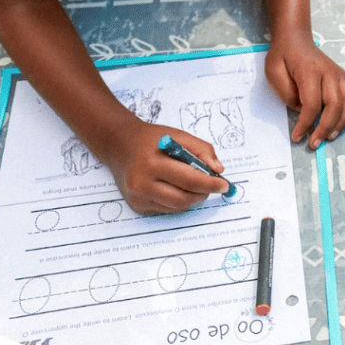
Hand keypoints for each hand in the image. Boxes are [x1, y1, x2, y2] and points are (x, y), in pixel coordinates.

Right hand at [101, 119, 229, 215]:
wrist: (120, 145)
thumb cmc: (152, 139)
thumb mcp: (178, 135)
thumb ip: (202, 149)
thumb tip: (218, 170)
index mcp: (152, 163)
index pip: (189, 179)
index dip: (210, 183)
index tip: (224, 184)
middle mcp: (141, 183)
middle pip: (183, 197)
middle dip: (204, 193)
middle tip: (215, 186)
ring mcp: (138, 197)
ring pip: (177, 207)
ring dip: (193, 198)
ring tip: (198, 185)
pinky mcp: (137, 206)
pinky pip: (167, 209)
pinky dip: (179, 201)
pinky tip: (179, 188)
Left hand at [264, 36, 344, 148]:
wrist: (295, 38)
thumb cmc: (282, 56)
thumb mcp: (273, 73)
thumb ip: (287, 94)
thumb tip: (303, 111)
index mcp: (310, 70)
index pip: (312, 104)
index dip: (305, 124)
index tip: (297, 137)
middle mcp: (329, 71)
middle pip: (334, 105)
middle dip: (324, 128)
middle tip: (314, 143)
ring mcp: (338, 73)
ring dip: (342, 122)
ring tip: (329, 136)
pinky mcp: (343, 75)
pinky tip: (340, 120)